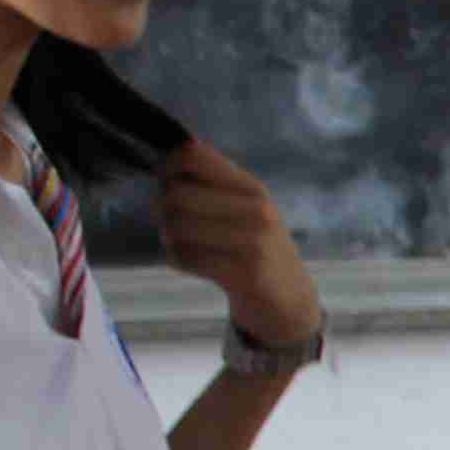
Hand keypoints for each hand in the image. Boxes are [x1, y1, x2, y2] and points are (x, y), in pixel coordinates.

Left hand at [152, 139, 317, 353]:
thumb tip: (174, 152)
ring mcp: (251, 242)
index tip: (167, 181)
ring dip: (168, 236)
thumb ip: (216, 180)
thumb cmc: (258, 246)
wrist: (288, 297)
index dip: (168, 166)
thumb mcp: (246, 206)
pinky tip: (192, 262)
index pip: (194, 156)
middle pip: (176, 194)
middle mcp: (255, 210)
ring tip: (180, 242)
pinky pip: (184, 257)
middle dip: (161, 208)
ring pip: (176, 227)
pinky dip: (178, 259)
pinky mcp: (242, 273)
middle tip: (169, 219)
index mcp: (252, 187)